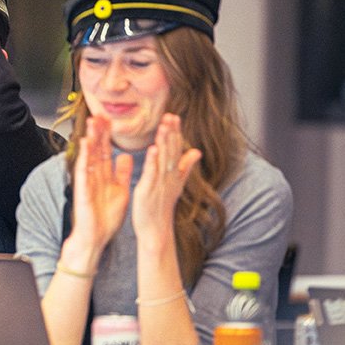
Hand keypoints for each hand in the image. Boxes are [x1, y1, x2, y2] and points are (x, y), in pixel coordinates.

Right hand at [67, 115, 131, 257]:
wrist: (96, 236)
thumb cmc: (106, 216)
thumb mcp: (120, 190)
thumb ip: (122, 173)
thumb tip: (126, 156)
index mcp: (104, 175)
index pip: (105, 150)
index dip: (108, 134)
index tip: (109, 118)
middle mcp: (95, 175)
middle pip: (96, 148)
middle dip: (98, 131)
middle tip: (100, 113)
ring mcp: (88, 181)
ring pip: (89, 155)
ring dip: (90, 138)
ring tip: (92, 122)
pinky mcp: (83, 189)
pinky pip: (84, 171)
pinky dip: (84, 157)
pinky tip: (85, 145)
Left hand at [131, 113, 201, 250]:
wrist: (156, 230)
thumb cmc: (162, 206)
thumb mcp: (176, 184)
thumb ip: (185, 167)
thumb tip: (196, 151)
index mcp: (174, 174)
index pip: (176, 149)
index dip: (176, 133)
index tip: (174, 116)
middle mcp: (169, 177)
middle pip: (172, 151)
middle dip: (171, 133)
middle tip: (171, 115)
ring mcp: (160, 183)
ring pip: (163, 159)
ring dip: (164, 142)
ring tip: (164, 125)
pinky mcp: (148, 190)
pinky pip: (151, 174)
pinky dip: (153, 161)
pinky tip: (153, 148)